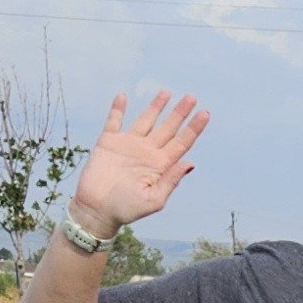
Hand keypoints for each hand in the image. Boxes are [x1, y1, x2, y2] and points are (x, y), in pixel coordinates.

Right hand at [73, 91, 208, 233]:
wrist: (97, 210)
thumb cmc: (127, 209)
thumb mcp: (154, 199)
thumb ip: (171, 180)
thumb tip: (190, 163)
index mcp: (161, 164)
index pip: (182, 142)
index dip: (193, 128)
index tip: (205, 114)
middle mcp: (147, 151)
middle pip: (168, 127)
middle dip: (180, 112)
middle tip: (191, 97)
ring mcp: (129, 145)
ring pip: (145, 120)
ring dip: (155, 106)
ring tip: (167, 92)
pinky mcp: (108, 143)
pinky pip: (114, 121)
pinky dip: (118, 109)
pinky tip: (123, 96)